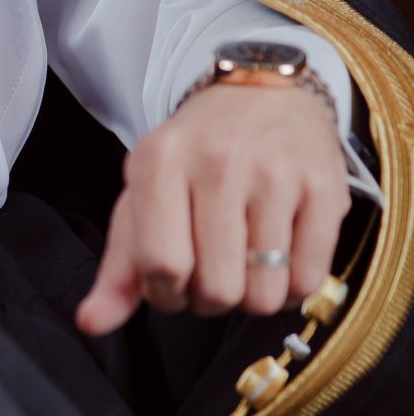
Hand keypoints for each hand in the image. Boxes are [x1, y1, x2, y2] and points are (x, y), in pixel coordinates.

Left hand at [74, 81, 349, 337]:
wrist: (262, 92)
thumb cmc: (193, 157)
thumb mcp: (143, 197)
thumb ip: (119, 266)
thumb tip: (91, 323)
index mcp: (159, 162)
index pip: (161, 265)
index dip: (166, 294)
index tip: (174, 280)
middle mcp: (218, 161)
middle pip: (216, 289)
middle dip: (211, 300)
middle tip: (214, 271)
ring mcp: (276, 173)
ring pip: (264, 294)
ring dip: (254, 297)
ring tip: (247, 263)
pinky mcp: (324, 187)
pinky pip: (309, 279)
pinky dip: (294, 287)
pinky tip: (282, 257)